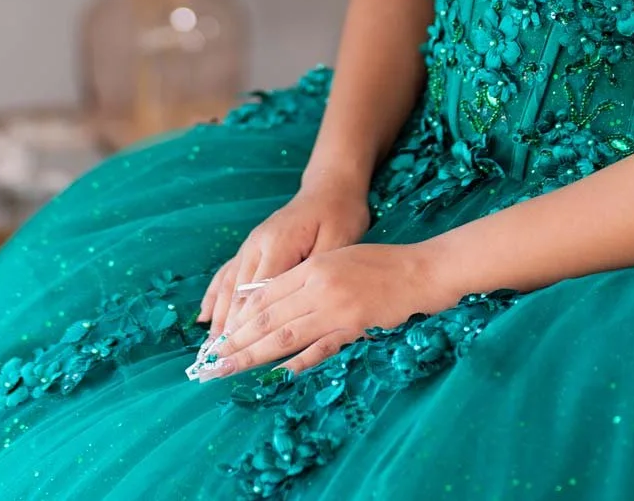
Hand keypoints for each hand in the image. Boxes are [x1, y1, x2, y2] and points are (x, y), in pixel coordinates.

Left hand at [189, 240, 453, 378]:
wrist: (421, 270)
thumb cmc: (380, 263)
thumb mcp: (337, 259)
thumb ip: (305, 278)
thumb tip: (267, 297)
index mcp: (313, 268)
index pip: (265, 295)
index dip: (239, 317)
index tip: (219, 335)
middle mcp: (318, 287)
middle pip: (268, 316)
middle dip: (237, 340)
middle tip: (212, 361)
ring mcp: (336, 309)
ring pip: (285, 334)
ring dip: (254, 354)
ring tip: (230, 369)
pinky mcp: (354, 328)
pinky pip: (319, 348)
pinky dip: (296, 362)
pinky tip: (275, 374)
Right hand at [197, 177, 370, 343]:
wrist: (331, 187)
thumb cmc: (340, 214)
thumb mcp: (338, 241)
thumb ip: (313, 273)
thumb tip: (294, 304)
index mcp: (278, 246)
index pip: (256, 296)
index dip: (246, 328)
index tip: (238, 356)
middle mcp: (257, 245)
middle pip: (237, 295)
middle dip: (228, 331)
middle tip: (218, 363)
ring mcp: (251, 245)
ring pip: (229, 286)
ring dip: (219, 319)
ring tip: (210, 349)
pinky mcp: (252, 246)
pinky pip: (228, 273)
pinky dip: (215, 296)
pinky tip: (205, 316)